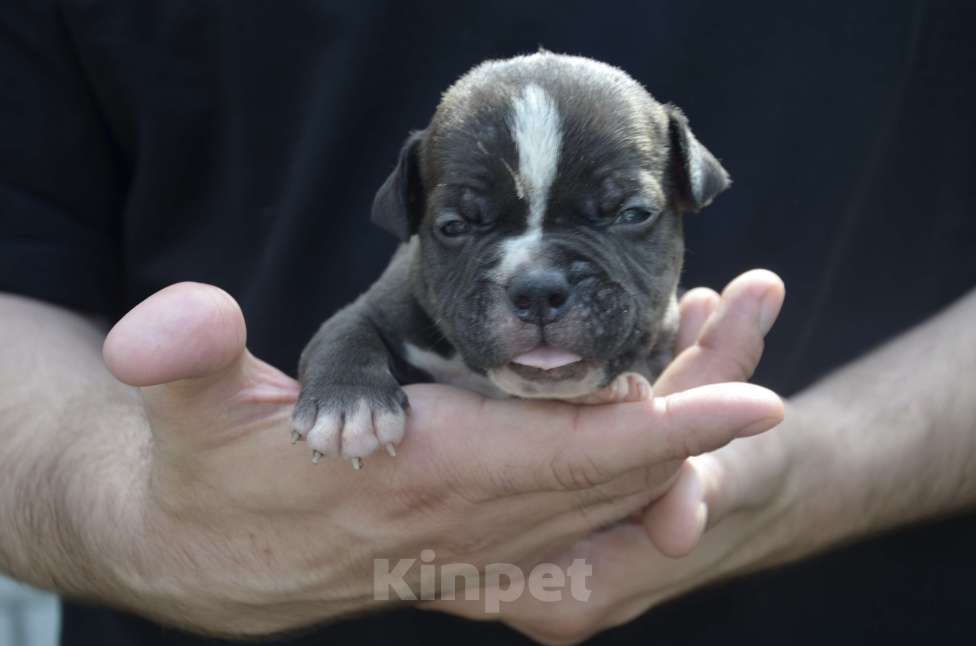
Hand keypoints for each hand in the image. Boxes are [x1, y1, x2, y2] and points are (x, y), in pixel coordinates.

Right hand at [99, 281, 781, 636]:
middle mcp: (469, 524)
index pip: (569, 453)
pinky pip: (578, 548)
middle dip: (697, 417)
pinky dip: (632, 510)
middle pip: (615, 475)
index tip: (756, 398)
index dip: (665, 426)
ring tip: (727, 383)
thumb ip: (183, 362)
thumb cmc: (207, 473)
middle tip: (759, 346)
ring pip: (607, 504)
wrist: (208, 562)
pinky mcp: (472, 562)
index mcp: (423, 476)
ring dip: (675, 453)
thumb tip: (167, 328)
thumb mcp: (186, 411)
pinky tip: (668, 490)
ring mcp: (478, 551)